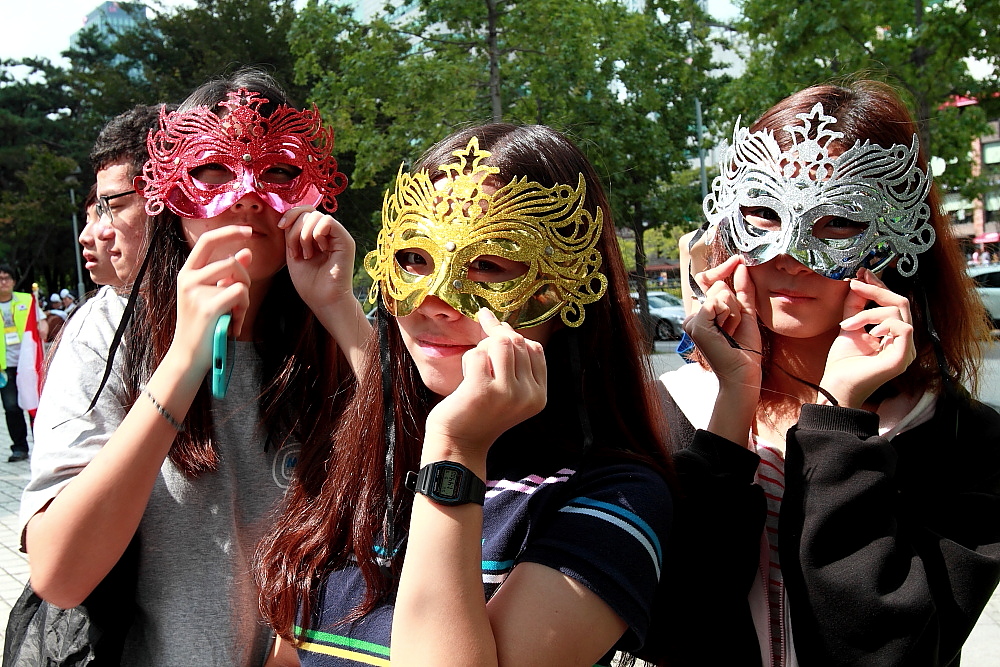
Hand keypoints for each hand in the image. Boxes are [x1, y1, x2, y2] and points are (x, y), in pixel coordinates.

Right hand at [171, 226, 252, 375]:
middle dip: (245, 281)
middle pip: (232, 262)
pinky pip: (240, 294)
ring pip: (239, 280)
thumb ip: (228, 274)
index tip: (248, 230)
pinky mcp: (208, 306)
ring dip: (245, 300)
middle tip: (240, 303)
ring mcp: (195, 292)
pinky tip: (234, 325)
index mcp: (187, 273)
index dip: (229, 232)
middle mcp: (188, 278)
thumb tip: (246, 252)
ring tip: (235, 317)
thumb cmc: (203, 326)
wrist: (189, 357)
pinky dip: (243, 310)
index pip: (208, 240)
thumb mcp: (213, 296)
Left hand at [280, 206, 356, 310]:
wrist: (323, 300)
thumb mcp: (293, 252)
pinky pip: (328, 222)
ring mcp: (338, 236)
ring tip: (307, 254)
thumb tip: (288, 215)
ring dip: (304, 235)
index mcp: (316, 235)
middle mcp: (328, 233)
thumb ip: (291, 233)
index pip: (304, 211)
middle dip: (295, 230)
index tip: (280, 227)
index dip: (290, 214)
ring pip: (316, 216)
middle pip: (308, 211)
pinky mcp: (346, 241)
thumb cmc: (309, 282)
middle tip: (296, 252)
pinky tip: (318, 249)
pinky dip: (316, 233)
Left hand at [424, 310, 546, 462]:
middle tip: (479, 358)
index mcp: (539, 395)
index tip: (495, 331)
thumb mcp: (507, 389)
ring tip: (474, 369)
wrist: (458, 444)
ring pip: (499, 343)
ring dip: (481, 349)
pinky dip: (467, 361)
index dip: (514, 335)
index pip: (535, 348)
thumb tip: (499, 321)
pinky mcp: (483, 391)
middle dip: (494, 340)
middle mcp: (528, 395)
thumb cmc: (479, 411)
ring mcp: (507, 393)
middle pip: (517, 341)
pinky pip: (477, 354)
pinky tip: (465, 379)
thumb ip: (513, 361)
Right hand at [686, 255, 762, 392]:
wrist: (744, 374)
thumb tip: (741, 266)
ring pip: (720, 293)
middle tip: (734, 327)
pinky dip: (730, 315)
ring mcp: (692, 321)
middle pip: (719, 285)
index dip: (722, 268)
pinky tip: (727, 333)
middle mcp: (693, 315)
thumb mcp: (747, 314)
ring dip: (735, 312)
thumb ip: (743, 290)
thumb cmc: (745, 350)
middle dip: (736, 303)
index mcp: (703, 312)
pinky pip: (717, 302)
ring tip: (732, 332)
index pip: (707, 279)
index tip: (738, 259)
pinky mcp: (696, 325)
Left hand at [820, 268, 915, 407]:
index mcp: (894, 335)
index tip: (862, 273)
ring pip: (898, 311)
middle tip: (855, 284)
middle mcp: (904, 341)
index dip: (880, 286)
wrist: (836, 387)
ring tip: (848, 324)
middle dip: (876, 290)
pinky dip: (883, 324)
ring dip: (868, 312)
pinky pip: (903, 328)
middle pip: (901, 302)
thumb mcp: (849, 326)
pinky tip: (868, 333)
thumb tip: (858, 281)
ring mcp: (906, 350)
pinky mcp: (903, 358)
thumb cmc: (843, 363)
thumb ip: (855, 306)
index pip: (894, 303)